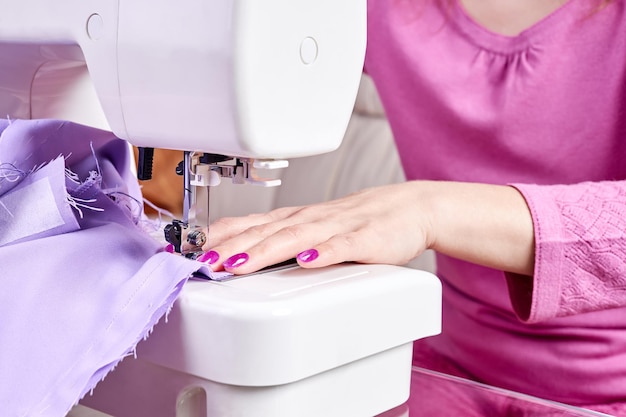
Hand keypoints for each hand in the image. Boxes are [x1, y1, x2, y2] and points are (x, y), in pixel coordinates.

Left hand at [202, 180, 534, 276]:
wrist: (409, 208)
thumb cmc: (359, 221)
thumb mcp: (314, 227)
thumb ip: (282, 239)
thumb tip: (241, 252)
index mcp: (297, 219)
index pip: (252, 224)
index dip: (222, 237)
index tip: (191, 250)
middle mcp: (311, 220)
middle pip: (266, 232)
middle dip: (232, 247)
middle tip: (202, 263)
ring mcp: (338, 228)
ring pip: (296, 238)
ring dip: (265, 250)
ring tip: (237, 265)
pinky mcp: (366, 240)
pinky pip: (343, 248)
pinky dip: (324, 253)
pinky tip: (307, 261)